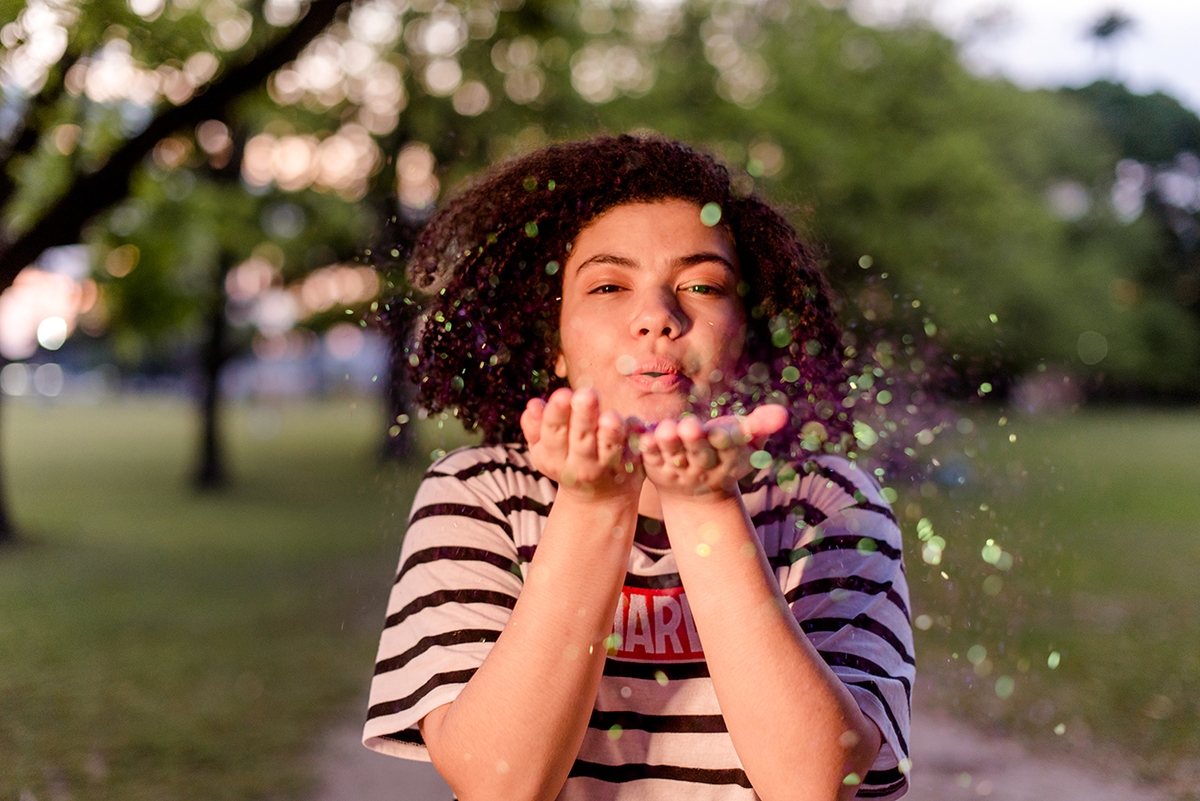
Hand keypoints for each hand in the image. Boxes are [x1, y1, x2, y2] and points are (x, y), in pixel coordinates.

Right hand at [520, 387, 642, 499]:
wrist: (598, 498)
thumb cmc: (566, 460)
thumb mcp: (544, 449)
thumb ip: (535, 427)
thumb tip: (533, 404)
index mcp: (554, 458)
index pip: (553, 433)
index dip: (558, 414)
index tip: (563, 393)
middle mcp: (580, 466)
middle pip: (582, 439)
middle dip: (583, 417)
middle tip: (587, 394)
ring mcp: (608, 468)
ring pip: (610, 449)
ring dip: (611, 433)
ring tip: (611, 417)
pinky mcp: (631, 468)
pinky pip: (634, 449)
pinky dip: (635, 435)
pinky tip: (635, 421)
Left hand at [639, 404, 787, 500]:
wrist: (697, 493)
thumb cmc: (725, 454)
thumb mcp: (746, 442)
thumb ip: (761, 426)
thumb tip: (783, 413)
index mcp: (727, 460)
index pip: (729, 449)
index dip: (724, 441)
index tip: (721, 431)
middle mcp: (703, 467)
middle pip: (700, 454)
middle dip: (694, 440)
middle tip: (689, 425)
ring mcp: (679, 470)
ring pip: (674, 456)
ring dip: (669, 443)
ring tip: (665, 428)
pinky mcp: (657, 468)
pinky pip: (651, 458)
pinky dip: (647, 448)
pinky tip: (643, 435)